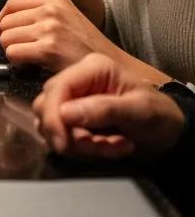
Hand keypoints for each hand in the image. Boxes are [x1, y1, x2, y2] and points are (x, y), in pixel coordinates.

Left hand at [0, 0, 127, 73]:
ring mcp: (50, 28)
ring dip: (12, 51)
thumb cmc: (89, 50)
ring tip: (27, 59)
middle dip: (7, 38)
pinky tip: (30, 67)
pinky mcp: (48, 48)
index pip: (13, 3)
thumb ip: (42, 16)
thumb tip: (9, 22)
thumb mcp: (68, 20)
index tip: (3, 32)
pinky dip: (16, 62)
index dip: (3, 19)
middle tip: (19, 51)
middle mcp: (51, 10)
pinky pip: (13, 52)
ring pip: (7, 37)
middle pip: (7, 21)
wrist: (114, 69)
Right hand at [34, 53, 184, 159]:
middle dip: (70, 133)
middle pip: (48, 104)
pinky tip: (107, 147)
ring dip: (79, 143)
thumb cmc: (159, 115)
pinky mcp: (74, 117)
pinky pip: (63, 134)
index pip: (58, 87)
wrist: (170, 130)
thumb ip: (104, 109)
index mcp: (92, 68)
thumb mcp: (139, 110)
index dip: (54, 116)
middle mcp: (77, 80)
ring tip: (111, 146)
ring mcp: (74, 98)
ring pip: (53, 122)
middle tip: (99, 146)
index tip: (63, 144)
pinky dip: (82, 148)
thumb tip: (65, 114)